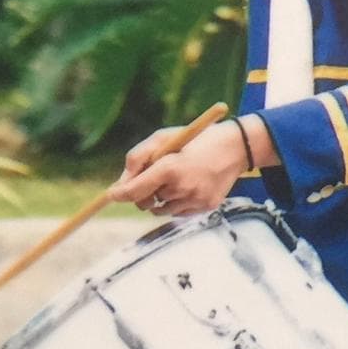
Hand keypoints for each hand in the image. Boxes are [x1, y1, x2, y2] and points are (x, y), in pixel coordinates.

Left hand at [108, 120, 248, 215]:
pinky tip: (189, 184)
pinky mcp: (205, 207)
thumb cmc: (196, 138)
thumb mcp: (165, 136)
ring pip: (161, 209)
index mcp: (171, 167)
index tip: (111, 194)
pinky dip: (176, 201)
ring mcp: (195, 200)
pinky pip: (178, 212)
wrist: (236, 146)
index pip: (135, 190)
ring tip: (175, 178)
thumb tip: (122, 181)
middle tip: (150, 178)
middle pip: (146, 202)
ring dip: (160, 197)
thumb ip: (139, 156)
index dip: (119, 193)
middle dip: (142, 192)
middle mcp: (183, 187)